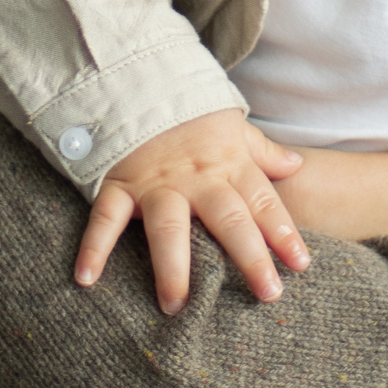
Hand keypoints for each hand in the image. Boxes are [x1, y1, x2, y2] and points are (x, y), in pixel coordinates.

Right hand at [74, 111, 310, 313]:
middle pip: (228, 219)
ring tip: (177, 307)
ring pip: (168, 227)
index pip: (262, 201)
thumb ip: (263, 152)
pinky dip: (94, 247)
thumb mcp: (233, 127)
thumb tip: (297, 166)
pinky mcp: (119, 185)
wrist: (139, 80)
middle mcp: (196, 178)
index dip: (283, 231)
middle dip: (249, 256)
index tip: (301, 263)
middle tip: (268, 294)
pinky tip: (86, 279)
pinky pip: (106, 218)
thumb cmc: (192, 114)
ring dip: (173, 267)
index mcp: (228, 164)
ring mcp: (156, 183)